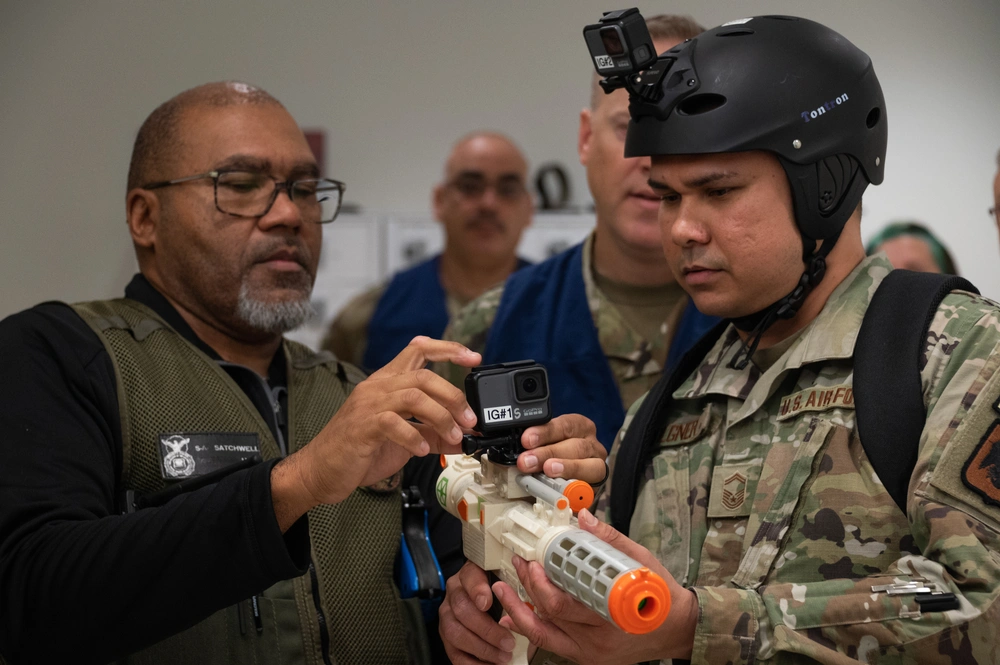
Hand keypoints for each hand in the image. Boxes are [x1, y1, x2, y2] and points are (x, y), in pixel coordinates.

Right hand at [271, 337, 480, 529]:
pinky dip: (413, 436)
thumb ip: (433, 434)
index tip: (473, 357)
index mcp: (388, 383)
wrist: (321, 471)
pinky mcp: (362, 426)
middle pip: (423, 375)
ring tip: (453, 436)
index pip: (418, 349)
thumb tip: (465, 437)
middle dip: (453, 396)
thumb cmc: (359, 451)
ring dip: (441, 416)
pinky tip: (422, 450)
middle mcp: (378, 387)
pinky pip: (393, 422)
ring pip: (414, 395)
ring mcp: (368, 405)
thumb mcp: (405, 440)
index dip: (448, 349)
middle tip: (469, 419)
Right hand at [439, 562, 517, 663]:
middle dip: (486, 629)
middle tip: (508, 642)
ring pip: (455, 632)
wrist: (479, 601)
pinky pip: (454, 653)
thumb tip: (531, 576)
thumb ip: (512, 580)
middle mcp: (454, 593)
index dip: (477, 590)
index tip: (486, 603)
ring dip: (481, 648)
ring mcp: (447, 616)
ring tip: (503, 656)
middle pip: (461, 608)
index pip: (469, 576)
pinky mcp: (447, 637)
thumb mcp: (504, 579)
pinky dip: (473, 663)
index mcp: (469, 574)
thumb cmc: (496, 591)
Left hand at [494, 509, 697, 664]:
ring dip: (518, 611)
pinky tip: (513, 615)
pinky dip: (529, 628)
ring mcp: (589, 653)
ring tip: (502, 590)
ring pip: (543, 635)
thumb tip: (584, 517)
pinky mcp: (585, 657)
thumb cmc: (661, 597)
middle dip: (526, 589)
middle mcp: (597, 641)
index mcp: (610, 616)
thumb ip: (610, 540)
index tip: (533, 563)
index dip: (542, 585)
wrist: (678, 630)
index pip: (565, 605)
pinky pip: (550, 644)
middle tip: (518, 564)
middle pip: (549, 617)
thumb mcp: (642, 562)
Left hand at [516, 414, 607, 483]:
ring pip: (587, 463)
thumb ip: (532, 447)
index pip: (563, 424)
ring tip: (548, 470)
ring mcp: (597, 462)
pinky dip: (576, 486)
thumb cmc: (555, 457)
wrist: (571, 481)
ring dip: (565, 467)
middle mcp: (591, 442)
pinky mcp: (599, 482)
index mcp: (578, 426)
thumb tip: (509, 453)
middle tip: (527, 461)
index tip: (526, 440)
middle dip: (548, 452)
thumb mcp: (544, 446)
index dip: (544, 432)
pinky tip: (563, 488)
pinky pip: (591, 483)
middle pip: (574, 444)